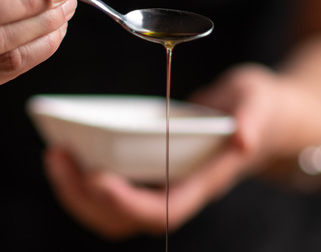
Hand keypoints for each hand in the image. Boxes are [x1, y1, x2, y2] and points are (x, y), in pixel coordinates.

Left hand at [42, 65, 299, 238]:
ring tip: (54, 155)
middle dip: (85, 197)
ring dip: (77, 191)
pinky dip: (84, 176)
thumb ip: (253, 118)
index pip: (164, 210)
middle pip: (126, 219)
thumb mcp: (261, 101)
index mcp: (205, 181)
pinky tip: (69, 150)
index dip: (128, 203)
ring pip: (112, 212)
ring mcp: (162, 183)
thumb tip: (243, 138)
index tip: (98, 178)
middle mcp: (179, 189)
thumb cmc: (261, 108)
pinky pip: (111, 188)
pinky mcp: (150, 170)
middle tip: (57, 157)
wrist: (266, 117)